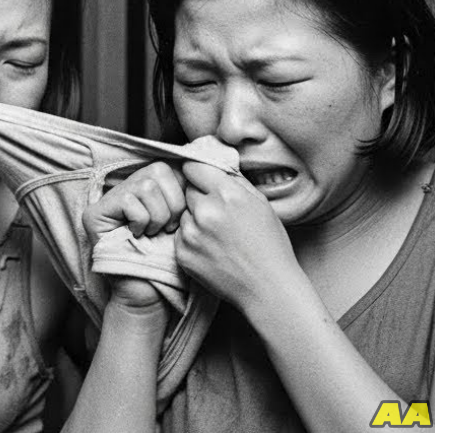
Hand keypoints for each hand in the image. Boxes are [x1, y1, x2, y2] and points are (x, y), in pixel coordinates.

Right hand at [82, 160, 188, 312]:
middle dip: (172, 205)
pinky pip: (130, 199)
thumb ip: (186, 192)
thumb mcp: (185, 220)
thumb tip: (200, 165)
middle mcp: (125, 184)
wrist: (150, 295)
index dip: (182, 194)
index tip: (180, 220)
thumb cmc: (170, 259)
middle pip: (159, 170)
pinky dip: (141, 222)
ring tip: (152, 233)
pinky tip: (138, 236)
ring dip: (158, 216)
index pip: (170, 165)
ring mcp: (107, 198)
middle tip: (166, 229)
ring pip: (147, 184)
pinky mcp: (95, 213)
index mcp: (148, 183)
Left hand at [175, 162, 299, 312]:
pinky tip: (213, 250)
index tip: (203, 179)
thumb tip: (213, 160)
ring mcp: (192, 234)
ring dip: (195, 220)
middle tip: (218, 214)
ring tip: (219, 237)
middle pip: (187, 189)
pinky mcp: (183, 254)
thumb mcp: (260, 203)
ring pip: (183, 213)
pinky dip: (192, 240)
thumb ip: (233, 180)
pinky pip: (180, 235)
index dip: (198, 172)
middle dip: (200, 197)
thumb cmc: (270, 246)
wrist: (270, 290)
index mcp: (227, 193)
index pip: (192, 166)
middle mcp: (206, 211)